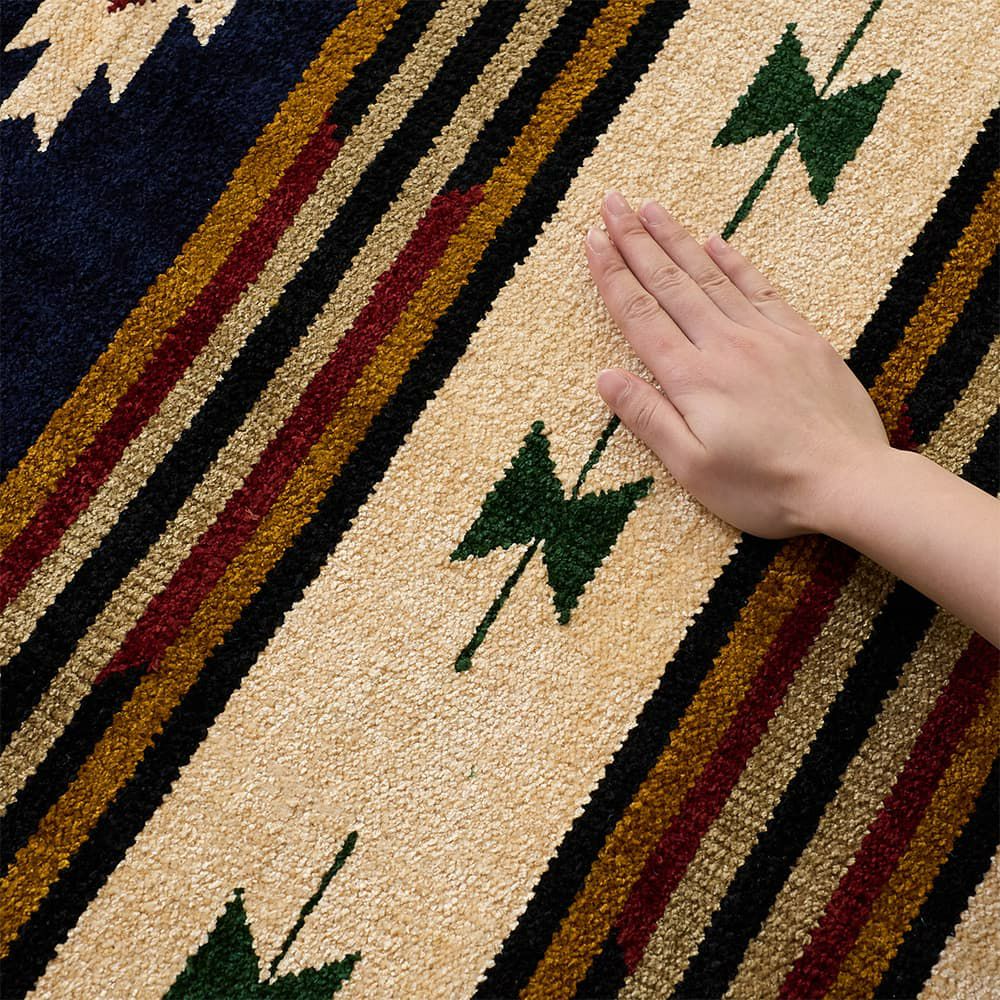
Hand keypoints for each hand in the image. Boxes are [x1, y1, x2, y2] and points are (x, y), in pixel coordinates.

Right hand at [585, 190, 891, 539]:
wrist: (848, 482)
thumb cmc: (764, 487)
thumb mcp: (692, 468)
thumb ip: (648, 418)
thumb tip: (605, 377)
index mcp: (692, 378)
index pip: (640, 315)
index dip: (612, 275)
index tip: (592, 239)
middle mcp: (724, 344)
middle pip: (670, 283)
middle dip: (636, 240)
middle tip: (612, 202)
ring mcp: (765, 336)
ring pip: (710, 276)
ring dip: (676, 239)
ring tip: (651, 207)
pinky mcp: (801, 338)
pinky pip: (759, 287)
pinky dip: (733, 261)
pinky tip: (715, 240)